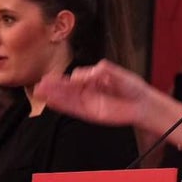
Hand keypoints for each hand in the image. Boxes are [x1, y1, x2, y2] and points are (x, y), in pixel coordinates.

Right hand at [37, 60, 157, 127]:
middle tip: (40, 84)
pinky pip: (74, 108)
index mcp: (92, 79)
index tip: (53, 77)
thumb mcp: (118, 73)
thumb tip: (89, 71)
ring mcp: (88, 101)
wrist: (142, 103)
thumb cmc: (131, 87)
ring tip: (40, 91)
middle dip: (54, 86)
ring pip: (67, 98)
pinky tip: (51, 101)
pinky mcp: (90, 112)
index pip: (74, 78)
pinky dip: (63, 105)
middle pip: (67, 88)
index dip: (63, 79)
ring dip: (54, 95)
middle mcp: (88, 90)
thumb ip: (103, 70)